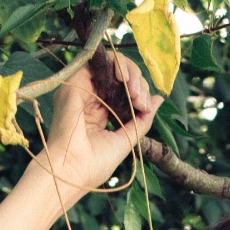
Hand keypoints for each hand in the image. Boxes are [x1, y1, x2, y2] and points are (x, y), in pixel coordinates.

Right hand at [27, 54, 161, 207]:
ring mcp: (82, 88)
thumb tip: (158, 99)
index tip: (145, 108)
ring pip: (112, 65)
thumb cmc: (93, 164)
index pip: (124, 92)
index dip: (140, 95)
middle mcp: (91, 98)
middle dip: (138, 84)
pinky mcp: (76, 81)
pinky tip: (125, 80)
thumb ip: (142, 119)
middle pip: (121, 77)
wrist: (71, 170)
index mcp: (100, 113)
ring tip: (136, 92)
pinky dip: (117, 65)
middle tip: (141, 101)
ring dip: (131, 74)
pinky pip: (99, 60)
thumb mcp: (126, 140)